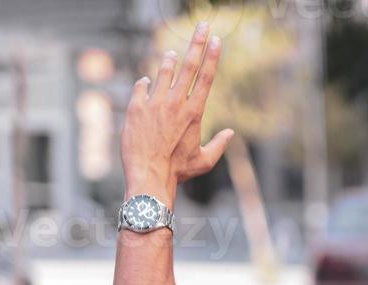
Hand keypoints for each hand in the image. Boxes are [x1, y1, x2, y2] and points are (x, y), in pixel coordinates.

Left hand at [121, 21, 233, 203]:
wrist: (149, 175)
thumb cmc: (178, 171)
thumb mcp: (204, 161)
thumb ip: (219, 144)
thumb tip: (231, 133)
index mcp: (194, 112)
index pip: (206, 77)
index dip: (212, 56)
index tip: (217, 40)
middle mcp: (175, 102)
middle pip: (189, 65)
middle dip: (197, 42)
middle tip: (203, 26)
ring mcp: (154, 102)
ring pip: (163, 71)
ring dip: (168, 61)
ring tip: (171, 55)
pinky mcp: (136, 107)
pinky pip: (141, 86)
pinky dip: (145, 82)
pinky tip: (146, 81)